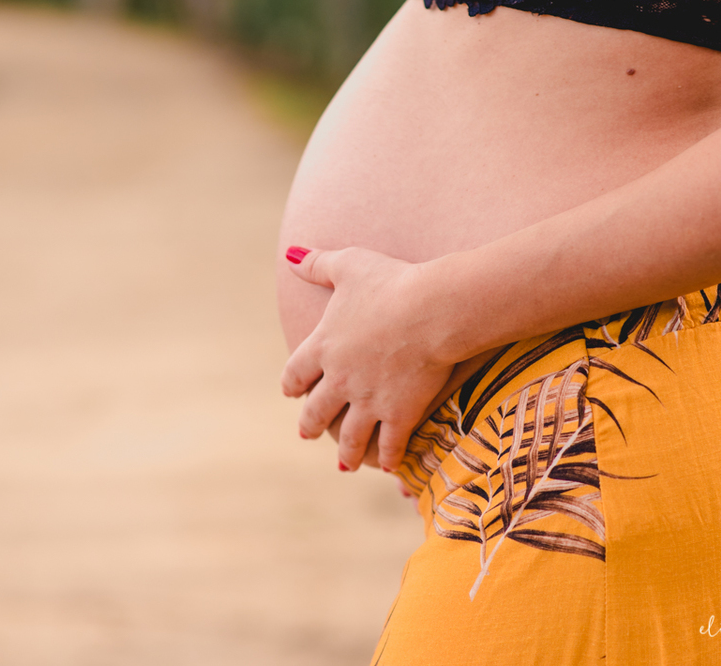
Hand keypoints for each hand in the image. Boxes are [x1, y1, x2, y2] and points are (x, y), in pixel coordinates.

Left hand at [280, 245, 454, 471]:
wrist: (430, 310)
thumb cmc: (391, 282)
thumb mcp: (348, 265)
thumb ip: (317, 264)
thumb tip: (290, 254)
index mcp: (323, 345)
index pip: (296, 372)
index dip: (292, 384)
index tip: (290, 393)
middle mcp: (339, 379)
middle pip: (317, 410)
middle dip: (311, 424)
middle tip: (307, 434)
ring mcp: (368, 400)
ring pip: (350, 435)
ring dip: (346, 452)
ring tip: (345, 464)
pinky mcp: (399, 414)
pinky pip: (390, 443)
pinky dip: (388, 456)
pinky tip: (387, 466)